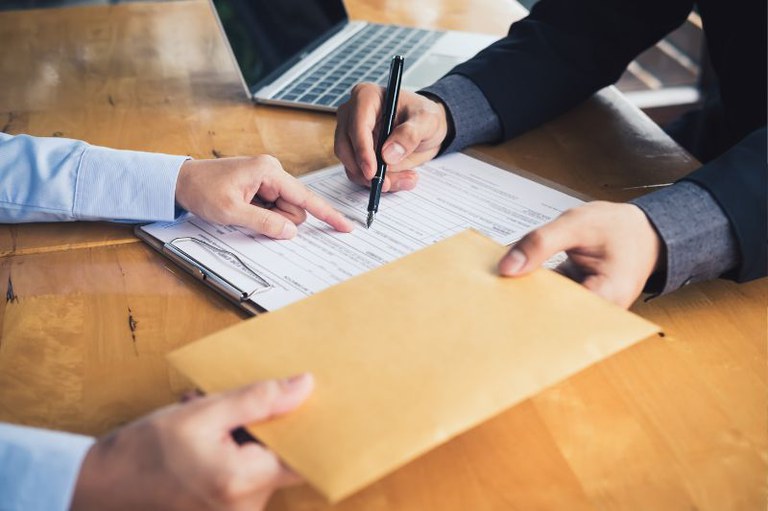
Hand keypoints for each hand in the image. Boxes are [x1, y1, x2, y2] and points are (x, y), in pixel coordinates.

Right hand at [71, 374, 313, 510]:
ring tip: (204, 416)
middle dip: (258, 423)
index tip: (309, 404)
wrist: (98, 487)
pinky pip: (241, 474)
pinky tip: (200, 437)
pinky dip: (228, 451)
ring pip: (257, 462)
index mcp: (244, 481)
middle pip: (278, 456)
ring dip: (239, 435)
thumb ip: (258, 400)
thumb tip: (304, 386)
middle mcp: (245, 507)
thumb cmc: (144, 452)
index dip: (310, 428)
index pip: (304, 457)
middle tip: (227, 403)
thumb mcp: (202, 413)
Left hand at [175, 156, 352, 238]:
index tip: (346, 226)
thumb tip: (290, 232)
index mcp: (268, 171)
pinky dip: (262, 214)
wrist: (179, 181)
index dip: (327, 214)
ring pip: (284, 211)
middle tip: (248, 216)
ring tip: (241, 210)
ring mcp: (266, 178)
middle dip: (279, 220)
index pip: (305, 197)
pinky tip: (243, 209)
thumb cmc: (201, 190)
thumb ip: (264, 223)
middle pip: (294, 208)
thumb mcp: (231, 212)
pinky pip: (272, 207)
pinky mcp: (260, 185)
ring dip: (268, 218)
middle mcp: (272, 171)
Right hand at [334, 83, 448, 191]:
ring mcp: (351, 136)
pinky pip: (359, 174)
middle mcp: (352, 115)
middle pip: (345, 147)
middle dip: (364, 170)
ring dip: (375, 180)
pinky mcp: (356, 155)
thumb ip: (410, 134)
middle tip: (387, 183)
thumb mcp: (427, 121)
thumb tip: (388, 154)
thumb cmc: (424, 117)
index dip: (362, 150)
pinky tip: (399, 180)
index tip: (372, 171)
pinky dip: (378, 182)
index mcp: (366, 97)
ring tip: (405, 179)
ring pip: (351, 165)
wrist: (426, 129)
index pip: (356, 125)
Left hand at [498, 202, 662, 307]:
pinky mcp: (573, 300)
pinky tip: (511, 283)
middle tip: (491, 298)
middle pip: (552, 318)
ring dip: (524, 297)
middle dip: (522, 306)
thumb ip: (541, 243)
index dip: (529, 313)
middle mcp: (597, 310)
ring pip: (546, 310)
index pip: (562, 318)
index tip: (501, 306)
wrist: (641, 231)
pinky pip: (547, 300)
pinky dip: (532, 289)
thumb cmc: (619, 228)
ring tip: (496, 290)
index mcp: (608, 296)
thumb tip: (507, 267)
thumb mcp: (577, 223)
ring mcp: (584, 307)